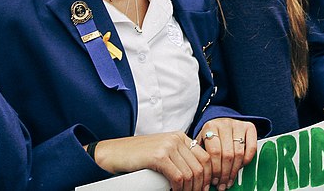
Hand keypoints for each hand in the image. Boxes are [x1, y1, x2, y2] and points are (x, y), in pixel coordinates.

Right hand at [93, 132, 209, 190]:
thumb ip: (178, 158)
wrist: (114, 153)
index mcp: (179, 137)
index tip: (206, 186)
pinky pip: (178, 177)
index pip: (204, 156)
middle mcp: (176, 139)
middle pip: (200, 165)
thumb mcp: (162, 152)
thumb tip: (195, 175)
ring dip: (190, 189)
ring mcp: (168, 146)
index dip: (208, 174)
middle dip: (201, 184)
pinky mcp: (159, 156)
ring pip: (190, 173)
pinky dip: (180, 188)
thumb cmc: (137, 156)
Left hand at [197, 118, 257, 189]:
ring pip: (239, 153)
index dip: (215, 170)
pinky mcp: (249, 127)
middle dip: (225, 173)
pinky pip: (251, 148)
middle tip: (222, 184)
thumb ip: (202, 155)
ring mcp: (238, 124)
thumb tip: (203, 175)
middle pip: (227, 154)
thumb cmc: (211, 135)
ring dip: (235, 170)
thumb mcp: (202, 142)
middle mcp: (225, 124)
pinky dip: (247, 160)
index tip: (214, 181)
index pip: (214, 152)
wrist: (220, 120)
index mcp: (210, 126)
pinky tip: (241, 167)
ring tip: (230, 180)